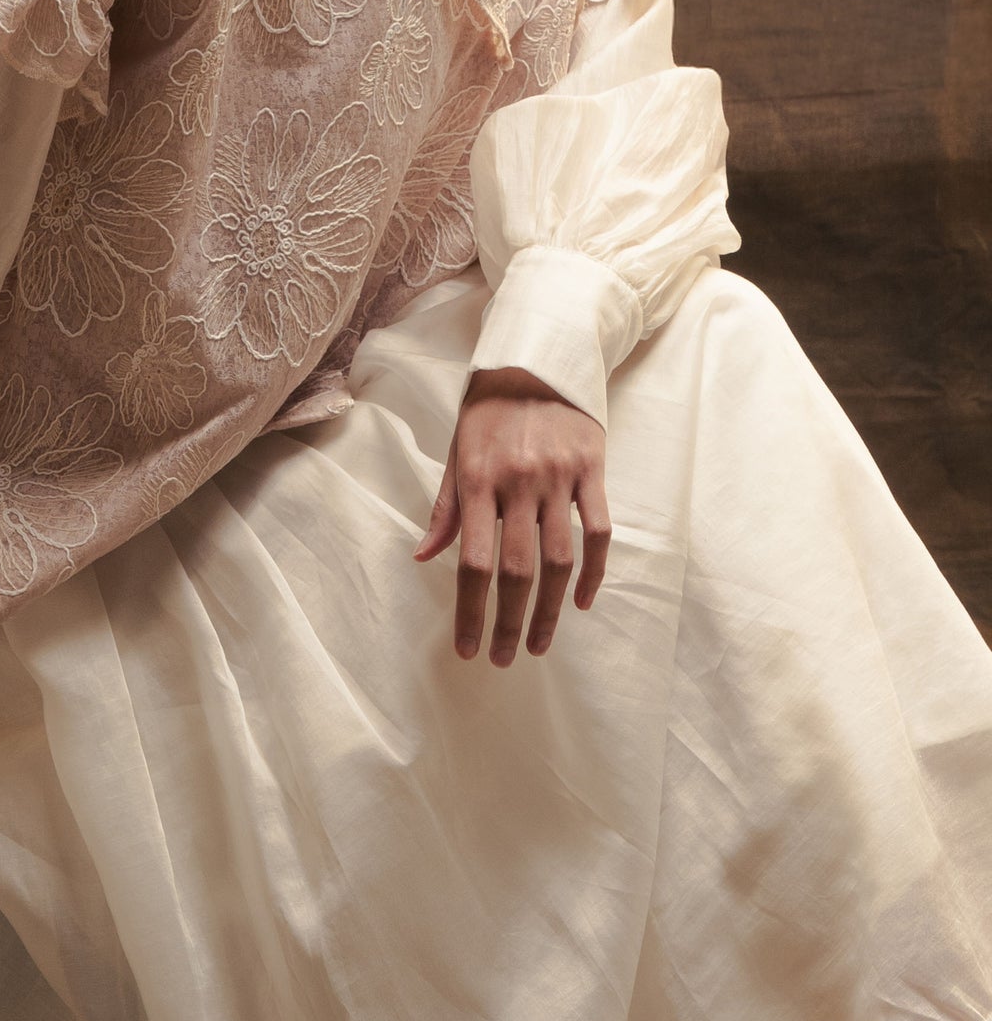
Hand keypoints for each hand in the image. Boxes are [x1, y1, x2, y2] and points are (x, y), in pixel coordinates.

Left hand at [413, 365, 610, 663]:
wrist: (537, 361)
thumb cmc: (489, 413)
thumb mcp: (457, 453)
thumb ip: (445, 508)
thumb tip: (423, 556)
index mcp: (478, 480)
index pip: (472, 560)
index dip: (470, 610)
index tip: (467, 647)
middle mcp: (518, 482)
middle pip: (517, 569)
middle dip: (510, 623)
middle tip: (503, 659)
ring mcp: (559, 477)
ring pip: (559, 559)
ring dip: (551, 610)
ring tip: (540, 644)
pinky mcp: (592, 470)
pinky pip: (597, 531)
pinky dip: (593, 572)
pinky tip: (581, 602)